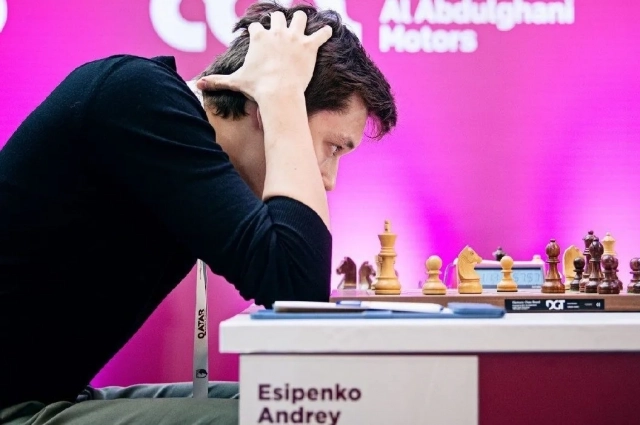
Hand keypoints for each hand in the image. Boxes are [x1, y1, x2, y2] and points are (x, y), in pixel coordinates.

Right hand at [196, 10, 331, 103]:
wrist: (278, 93)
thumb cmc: (257, 87)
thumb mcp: (235, 81)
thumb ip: (217, 80)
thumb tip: (196, 86)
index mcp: (259, 36)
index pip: (258, 26)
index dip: (259, 32)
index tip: (261, 39)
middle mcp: (277, 31)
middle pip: (279, 16)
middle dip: (280, 23)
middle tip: (283, 32)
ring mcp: (294, 37)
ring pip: (300, 17)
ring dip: (302, 22)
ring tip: (303, 28)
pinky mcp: (310, 45)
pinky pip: (323, 32)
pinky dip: (326, 32)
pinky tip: (328, 32)